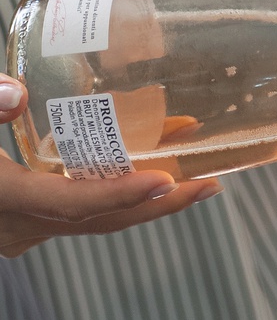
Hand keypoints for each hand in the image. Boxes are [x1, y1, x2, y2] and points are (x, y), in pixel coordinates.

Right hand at [0, 73, 222, 257]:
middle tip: (213, 183)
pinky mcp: (24, 220)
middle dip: (159, 205)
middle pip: (101, 221)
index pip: (74, 204)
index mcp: (3, 201)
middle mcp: (17, 225)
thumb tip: (15, 90)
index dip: (123, 196)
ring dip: (145, 198)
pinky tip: (145, 166)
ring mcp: (21, 229)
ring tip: (197, 170)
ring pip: (95, 220)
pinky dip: (118, 193)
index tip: (172, 181)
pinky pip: (81, 213)